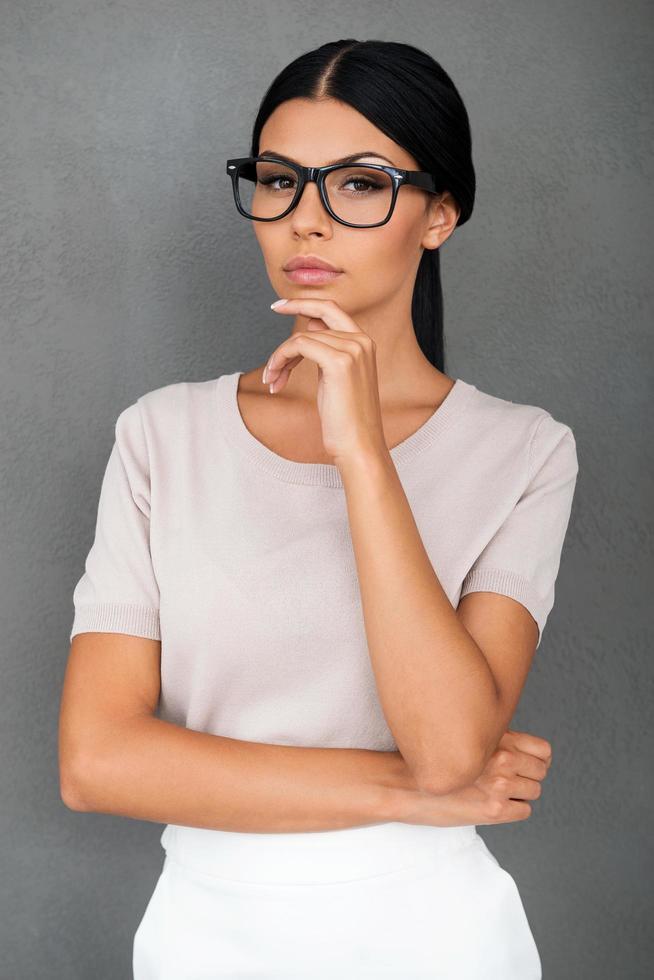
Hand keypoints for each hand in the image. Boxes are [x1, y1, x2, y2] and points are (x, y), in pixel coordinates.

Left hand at [264, 298, 386, 464]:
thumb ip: (328, 350)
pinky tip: (275, 380)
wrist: (360, 445)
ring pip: (300, 338)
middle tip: (272, 313)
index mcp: (365, 344)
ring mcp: (352, 350)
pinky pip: (298, 346)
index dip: (306, 303)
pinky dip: (280, 360)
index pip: (332, 310)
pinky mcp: (338, 362)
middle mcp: (361, 342)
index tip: (281, 305)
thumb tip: (310, 328)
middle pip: (315, 319)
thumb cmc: (347, 420)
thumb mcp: (337, 378)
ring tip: (272, 380)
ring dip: (279, 358)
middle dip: (291, 315)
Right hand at [393, 728, 551, 827]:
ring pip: (534, 791)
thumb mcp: (464, 735)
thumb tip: (517, 748)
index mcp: (497, 738)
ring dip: (520, 793)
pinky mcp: (494, 811)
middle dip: (528, 776)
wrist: (405, 784)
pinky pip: (524, 811)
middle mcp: (502, 759)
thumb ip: (492, 739)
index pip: (543, 750)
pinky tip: (493, 804)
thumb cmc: (430, 758)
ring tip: (497, 792)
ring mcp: (500, 786)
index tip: (529, 763)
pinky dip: (513, 809)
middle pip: (541, 772)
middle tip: (510, 779)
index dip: (538, 758)